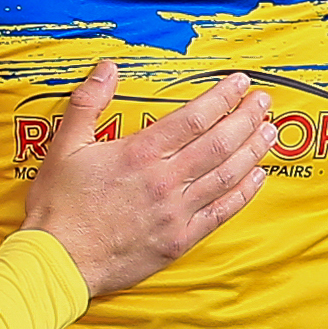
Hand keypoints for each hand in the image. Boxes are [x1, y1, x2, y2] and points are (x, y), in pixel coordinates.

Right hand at [21, 61, 272, 297]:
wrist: (57, 261)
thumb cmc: (58, 206)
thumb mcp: (64, 145)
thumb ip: (89, 102)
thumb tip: (107, 67)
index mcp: (139, 153)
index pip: (194, 117)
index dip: (222, 97)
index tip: (239, 83)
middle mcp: (164, 180)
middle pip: (219, 142)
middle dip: (247, 117)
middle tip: (264, 101)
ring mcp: (175, 212)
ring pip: (226, 175)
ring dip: (252, 150)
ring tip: (269, 131)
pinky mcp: (179, 240)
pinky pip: (221, 213)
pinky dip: (243, 194)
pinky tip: (257, 178)